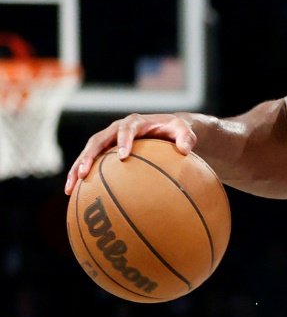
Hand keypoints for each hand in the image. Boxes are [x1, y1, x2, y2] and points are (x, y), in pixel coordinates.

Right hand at [64, 113, 194, 194]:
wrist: (167, 128)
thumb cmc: (176, 129)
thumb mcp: (185, 130)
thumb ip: (187, 137)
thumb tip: (185, 150)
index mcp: (136, 122)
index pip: (127, 128)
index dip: (124, 140)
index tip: (122, 156)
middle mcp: (118, 128)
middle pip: (98, 140)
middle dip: (89, 156)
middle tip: (83, 172)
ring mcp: (109, 139)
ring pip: (88, 152)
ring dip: (77, 168)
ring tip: (70, 188)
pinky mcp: (105, 150)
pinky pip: (90, 162)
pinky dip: (80, 175)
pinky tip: (73, 193)